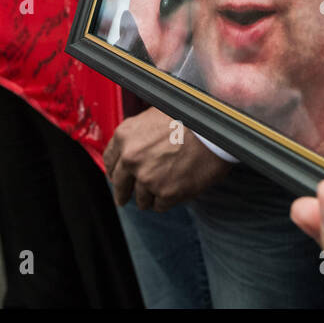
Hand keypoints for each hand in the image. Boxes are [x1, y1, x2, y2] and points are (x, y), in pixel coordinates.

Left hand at [103, 106, 230, 210]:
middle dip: (123, 192)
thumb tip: (135, 147)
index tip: (118, 176)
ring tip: (160, 191)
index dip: (114, 170)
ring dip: (148, 197)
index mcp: (125, 136)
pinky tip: (173, 192)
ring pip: (140, 199)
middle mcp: (131, 158)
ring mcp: (148, 178)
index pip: (109, 160)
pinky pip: (159, 206)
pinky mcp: (166, 193)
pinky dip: (165, 201)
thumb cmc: (190, 118)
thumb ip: (138, 135)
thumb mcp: (154, 116)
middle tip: (125, 198)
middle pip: (120, 185)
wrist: (214, 129)